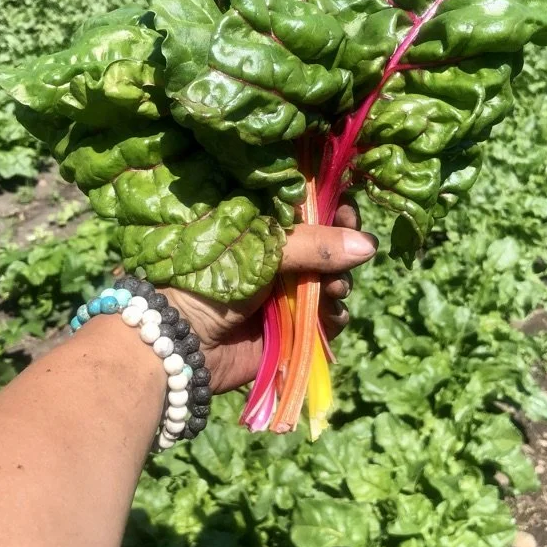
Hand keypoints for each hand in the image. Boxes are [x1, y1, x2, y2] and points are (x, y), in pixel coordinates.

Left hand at [163, 201, 377, 391]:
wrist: (176, 339)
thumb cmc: (207, 278)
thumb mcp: (262, 250)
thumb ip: (315, 245)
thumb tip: (370, 244)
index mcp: (261, 226)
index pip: (307, 207)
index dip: (333, 207)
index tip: (350, 212)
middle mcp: (275, 257)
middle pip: (327, 246)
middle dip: (342, 252)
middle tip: (346, 258)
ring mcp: (282, 293)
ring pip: (330, 283)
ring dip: (339, 285)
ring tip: (333, 291)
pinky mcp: (288, 329)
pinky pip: (325, 320)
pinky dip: (332, 318)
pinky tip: (330, 316)